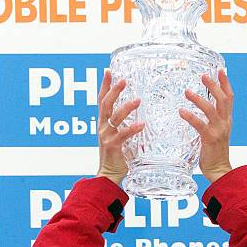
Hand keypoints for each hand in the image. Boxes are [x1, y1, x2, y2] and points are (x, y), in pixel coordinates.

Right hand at [97, 70, 144, 184]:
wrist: (108, 175)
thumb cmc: (117, 156)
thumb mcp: (119, 137)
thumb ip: (127, 127)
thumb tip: (144, 118)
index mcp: (103, 123)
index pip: (101, 100)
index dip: (104, 85)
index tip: (108, 71)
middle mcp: (102, 127)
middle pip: (106, 104)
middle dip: (114, 90)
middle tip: (124, 80)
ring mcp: (106, 136)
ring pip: (114, 117)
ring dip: (126, 107)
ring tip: (138, 100)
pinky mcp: (112, 146)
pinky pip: (123, 135)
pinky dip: (133, 129)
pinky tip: (142, 124)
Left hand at [179, 69, 232, 182]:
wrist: (219, 170)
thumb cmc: (215, 153)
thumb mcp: (217, 133)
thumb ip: (212, 121)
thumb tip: (203, 111)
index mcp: (227, 120)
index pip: (229, 98)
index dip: (225, 84)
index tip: (220, 71)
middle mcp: (225, 123)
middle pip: (223, 99)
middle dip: (214, 86)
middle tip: (203, 75)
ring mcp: (218, 131)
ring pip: (211, 109)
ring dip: (199, 99)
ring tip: (187, 92)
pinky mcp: (210, 139)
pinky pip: (200, 125)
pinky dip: (190, 116)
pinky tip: (182, 111)